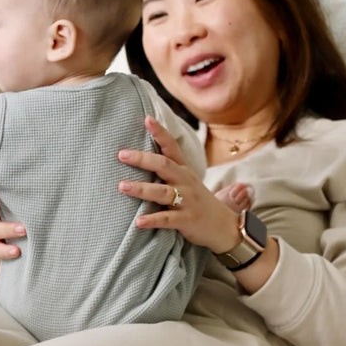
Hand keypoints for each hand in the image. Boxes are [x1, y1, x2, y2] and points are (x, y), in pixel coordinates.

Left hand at [117, 116, 240, 253]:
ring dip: (141, 189)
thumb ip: (169, 170)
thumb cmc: (198, 202)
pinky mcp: (187, 220)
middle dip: (142, 159)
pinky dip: (152, 220)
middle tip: (121, 154)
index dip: (160, 133)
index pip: (172, 147)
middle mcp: (185, 182)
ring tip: (122, 186)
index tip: (147, 119)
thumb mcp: (187, 181)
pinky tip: (138, 221)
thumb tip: (141, 157)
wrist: (224, 226)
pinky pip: (167, 219)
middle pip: (164, 166)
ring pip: (162, 192)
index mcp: (184, 170)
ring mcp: (187, 201)